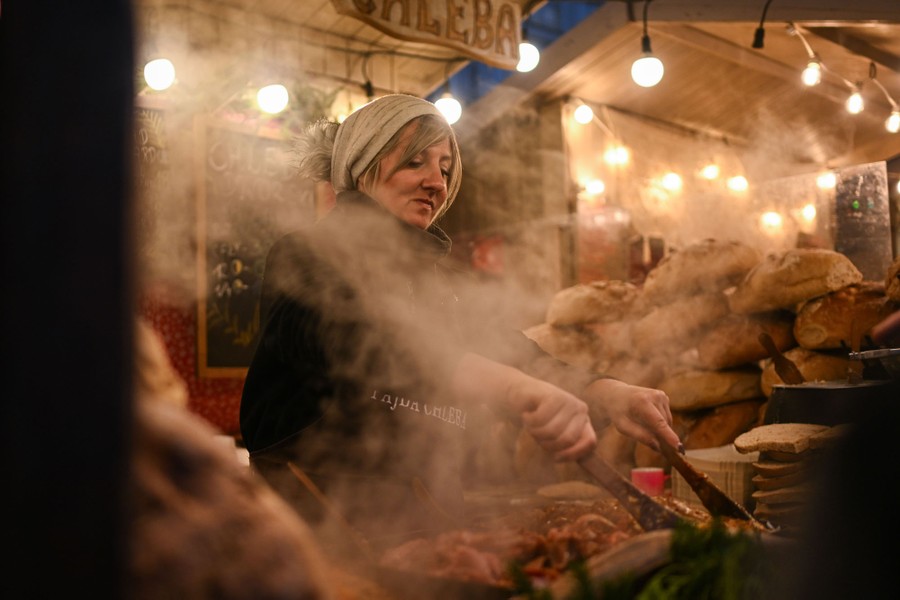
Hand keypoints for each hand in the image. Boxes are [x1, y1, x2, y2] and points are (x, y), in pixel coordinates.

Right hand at [452, 353, 596, 460]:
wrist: (521, 393)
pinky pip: (540, 419)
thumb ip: (567, 447)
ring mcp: (568, 400)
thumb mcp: (554, 434)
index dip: (573, 454)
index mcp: (584, 420)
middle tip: (537, 435)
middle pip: (568, 439)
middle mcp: (581, 409)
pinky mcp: (553, 395)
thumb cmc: (538, 416)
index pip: (590, 442)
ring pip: (552, 431)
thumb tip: (578, 464)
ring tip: (531, 424)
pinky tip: (527, 413)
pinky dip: (529, 421)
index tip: (555, 458)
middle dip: (548, 443)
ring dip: (535, 432)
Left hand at [583, 378, 680, 451]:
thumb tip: (658, 447)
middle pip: (664, 424)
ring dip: (659, 429)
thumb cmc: (618, 412)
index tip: (679, 447)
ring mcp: (661, 395)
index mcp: (641, 402)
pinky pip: (666, 417)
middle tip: (653, 444)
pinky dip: (660, 422)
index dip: (669, 436)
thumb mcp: (622, 426)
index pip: (658, 422)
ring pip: (667, 422)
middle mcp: (654, 396)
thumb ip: (640, 436)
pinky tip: (647, 418)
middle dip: (661, 436)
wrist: (617, 394)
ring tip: (643, 425)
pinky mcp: (664, 396)